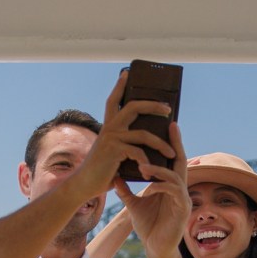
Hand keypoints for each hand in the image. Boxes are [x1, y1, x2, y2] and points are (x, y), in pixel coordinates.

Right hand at [69, 71, 176, 199]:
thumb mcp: (113, 154)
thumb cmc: (101, 172)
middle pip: (133, 106)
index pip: (114, 101)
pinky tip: (150, 172)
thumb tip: (143, 143)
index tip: (126, 73)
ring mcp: (112, 137)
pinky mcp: (115, 150)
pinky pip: (138, 152)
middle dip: (153, 105)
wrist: (85, 184)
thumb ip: (124, 145)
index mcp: (108, 127)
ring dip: (161, 144)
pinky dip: (147, 163)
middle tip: (168, 109)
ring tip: (171, 153)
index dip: (119, 86)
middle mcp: (110, 128)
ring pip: (143, 134)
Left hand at [112, 122, 190, 257]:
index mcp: (170, 185)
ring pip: (175, 176)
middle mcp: (180, 188)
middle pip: (180, 161)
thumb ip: (126, 189)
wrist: (155, 248)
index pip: (171, 160)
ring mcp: (183, 199)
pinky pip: (174, 192)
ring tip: (142, 168)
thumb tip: (113, 175)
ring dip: (159, 170)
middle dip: (175, 144)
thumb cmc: (148, 226)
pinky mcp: (183, 210)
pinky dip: (161, 186)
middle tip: (170, 126)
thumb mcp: (133, 204)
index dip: (171, 143)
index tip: (167, 125)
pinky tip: (150, 185)